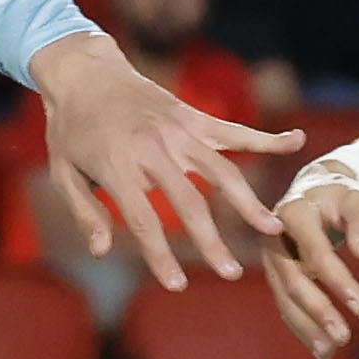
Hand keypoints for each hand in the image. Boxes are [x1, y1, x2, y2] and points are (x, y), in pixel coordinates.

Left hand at [21, 38, 288, 287]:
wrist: (83, 71)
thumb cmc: (69, 127)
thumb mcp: (62, 172)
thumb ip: (85, 212)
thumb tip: (102, 252)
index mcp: (117, 165)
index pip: (144, 220)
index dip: (160, 256)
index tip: (177, 286)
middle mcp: (153, 148)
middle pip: (190, 202)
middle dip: (212, 241)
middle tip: (232, 273)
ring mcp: (178, 129)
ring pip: (221, 170)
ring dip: (247, 202)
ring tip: (272, 229)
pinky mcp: (192, 116)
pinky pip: (234, 130)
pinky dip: (265, 136)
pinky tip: (295, 140)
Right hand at [262, 142, 358, 353]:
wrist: (317, 191)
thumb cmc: (341, 196)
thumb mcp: (358, 200)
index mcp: (293, 213)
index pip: (315, 253)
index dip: (338, 282)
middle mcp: (273, 237)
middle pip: (292, 280)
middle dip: (318, 312)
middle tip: (343, 337)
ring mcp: (270, 257)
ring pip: (284, 297)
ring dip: (306, 327)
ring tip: (330, 351)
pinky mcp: (275, 273)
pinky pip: (285, 303)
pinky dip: (302, 327)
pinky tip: (320, 347)